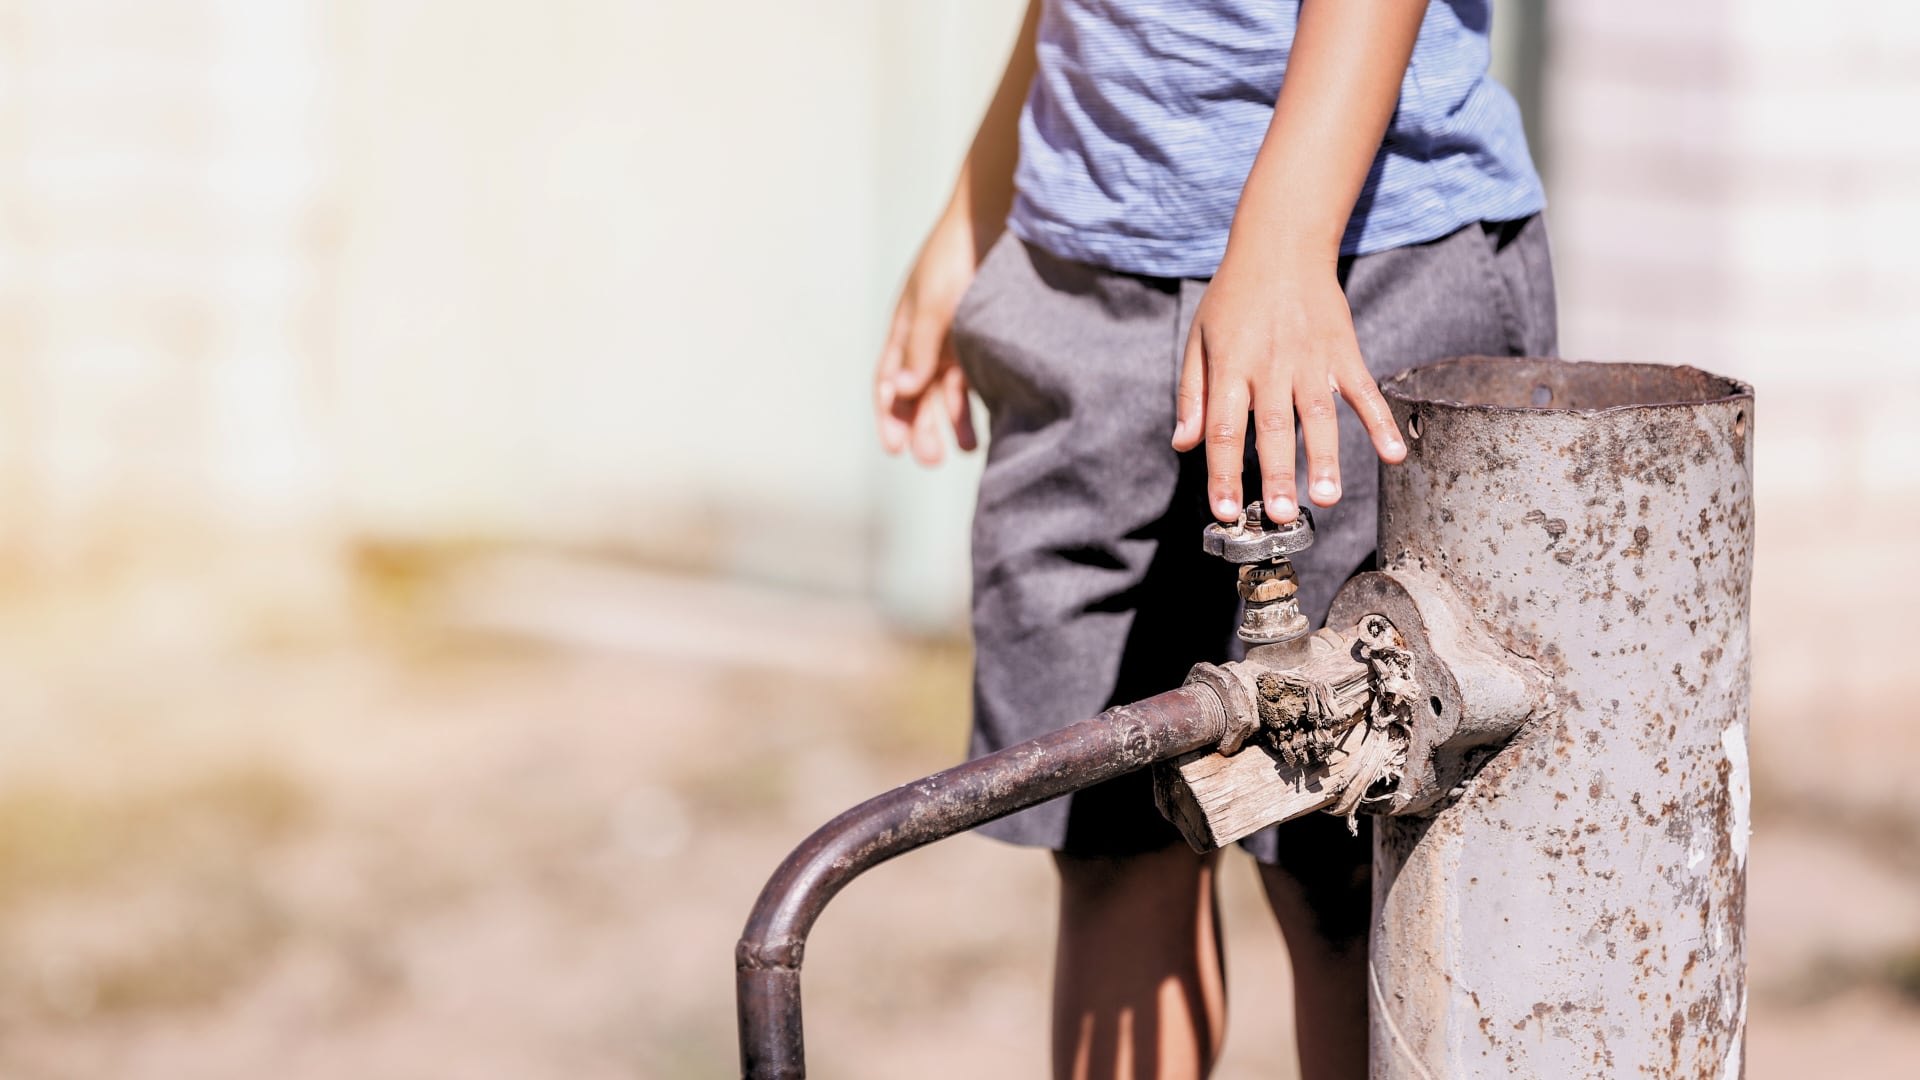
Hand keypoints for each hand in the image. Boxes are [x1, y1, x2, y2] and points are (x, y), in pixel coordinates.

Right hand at [875, 211, 980, 465]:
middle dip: (920, 428)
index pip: (887, 382)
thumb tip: (900, 393)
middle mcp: (926, 340)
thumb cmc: (955, 256)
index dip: (887, 415)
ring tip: (968, 450)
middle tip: (930, 459)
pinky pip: (976, 378)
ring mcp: (956, 340)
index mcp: (904, 330)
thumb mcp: (933, 304)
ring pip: (947, 391)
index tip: (894, 447)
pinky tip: (991, 423)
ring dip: (952, 422)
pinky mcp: (985, 338)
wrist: (997, 219)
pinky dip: (978, 402)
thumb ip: (919, 349)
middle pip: (916, 394)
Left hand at [1170, 253, 1405, 522]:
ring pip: (1318, 415)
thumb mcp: (1199, 340)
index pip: (1224, 427)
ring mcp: (1311, 358)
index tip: (1225, 510)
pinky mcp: (1343, 350)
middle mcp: (1270, 364)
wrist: (1281, 244)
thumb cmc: (1233, 297)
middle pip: (1273, 427)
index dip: (1223, 472)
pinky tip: (1393, 455)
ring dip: (1324, 458)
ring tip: (1326, 498)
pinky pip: (1364, 391)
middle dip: (1277, 474)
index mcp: (1230, 365)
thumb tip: (1184, 446)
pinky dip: (1380, 422)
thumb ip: (1192, 396)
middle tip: (1281, 515)